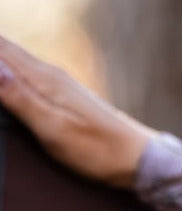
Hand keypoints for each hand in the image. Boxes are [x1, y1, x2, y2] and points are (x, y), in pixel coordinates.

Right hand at [0, 34, 155, 187]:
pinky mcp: (66, 97)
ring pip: (16, 61)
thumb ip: (19, 97)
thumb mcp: (52, 128)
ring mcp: (59, 84)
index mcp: (42, 78)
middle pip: (5, 50)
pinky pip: (28, 74)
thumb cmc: (98, 150)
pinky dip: (10, 71)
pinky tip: (8, 79)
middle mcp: (49, 74)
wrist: (139, 160)